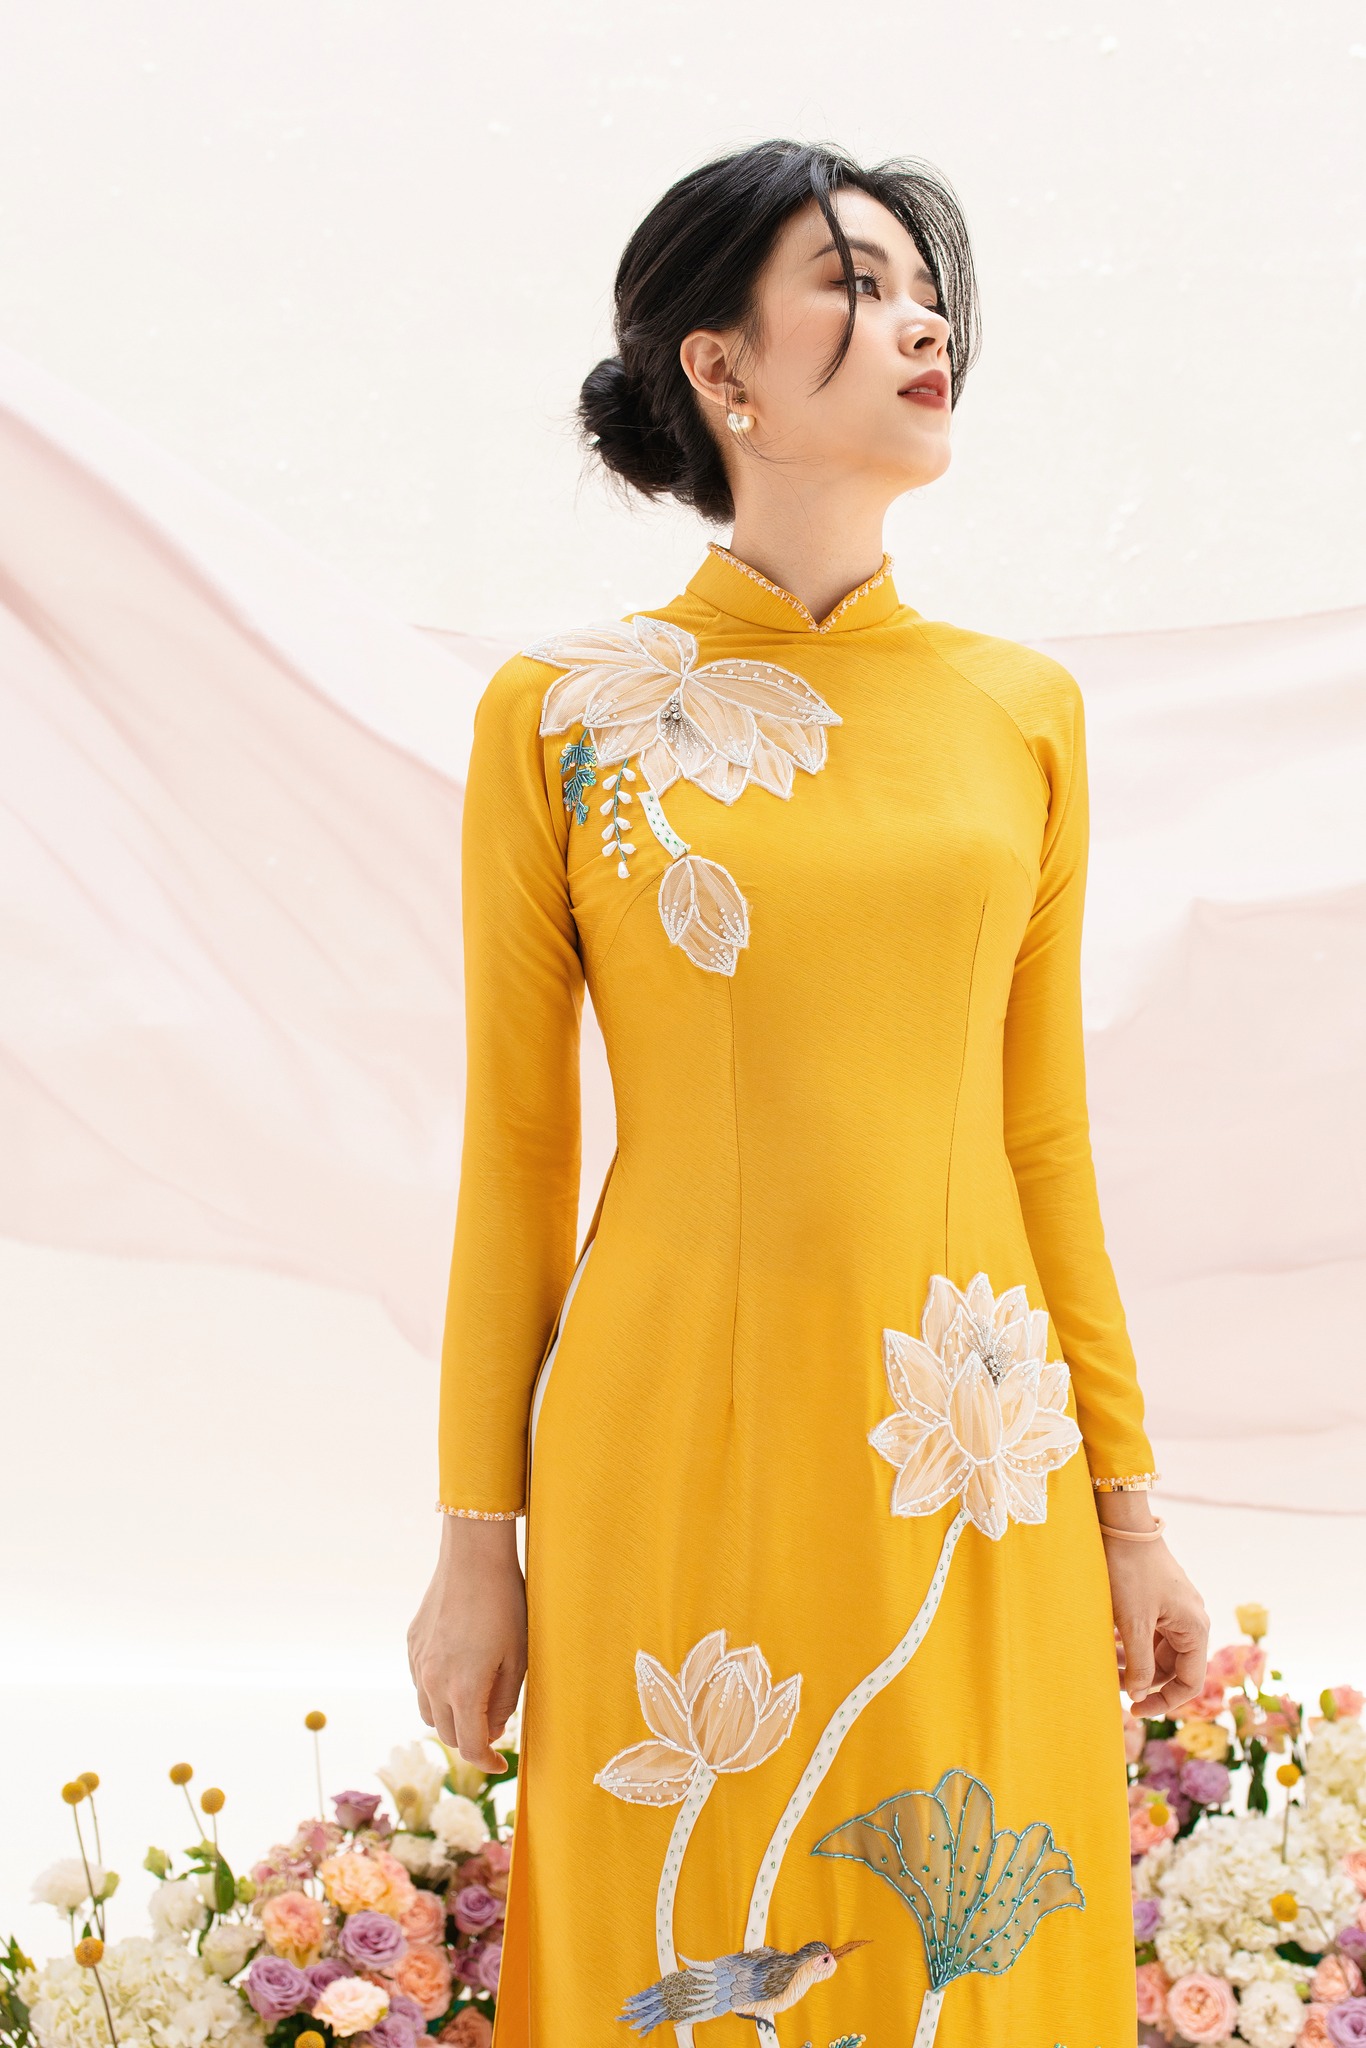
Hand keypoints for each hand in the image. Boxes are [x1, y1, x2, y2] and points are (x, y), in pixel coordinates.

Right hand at [407, 1516, 526, 1771]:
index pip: (470, 1746)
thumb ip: (504, 1702)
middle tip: (494, 1730)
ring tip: (475, 1702)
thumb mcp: (517, 1659)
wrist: (473, 1558)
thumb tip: (492, 1731)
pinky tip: (458, 1671)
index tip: (501, 1764)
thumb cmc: (505, 1606)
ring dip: (451, 1717)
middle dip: (471, 1740)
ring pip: (428, 1711)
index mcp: (462, 1690)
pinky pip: (421, 1681)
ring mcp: (418, 1662)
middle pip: (447, 1734)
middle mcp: (433, 1682)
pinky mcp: (412, 1643)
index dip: (488, 1762)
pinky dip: (437, 1690)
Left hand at [1101, 1518, 1209, 1717]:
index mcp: (1195, 1629)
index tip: (1134, 1709)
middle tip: (1111, 1682)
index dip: (1163, 1702)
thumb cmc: (1130, 1572)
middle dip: (1143, 1679)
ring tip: (1107, 1664)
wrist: (1122, 1524)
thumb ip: (1140, 1664)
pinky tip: (1109, 1644)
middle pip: (1172, 1668)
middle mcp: (1192, 1620)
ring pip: (1158, 1650)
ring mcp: (1176, 1609)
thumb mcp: (1133, 1623)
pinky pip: (1150, 1632)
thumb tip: (1139, 1695)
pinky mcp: (1159, 1599)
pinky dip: (1132, 1642)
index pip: (1189, 1682)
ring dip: (1135, 1662)